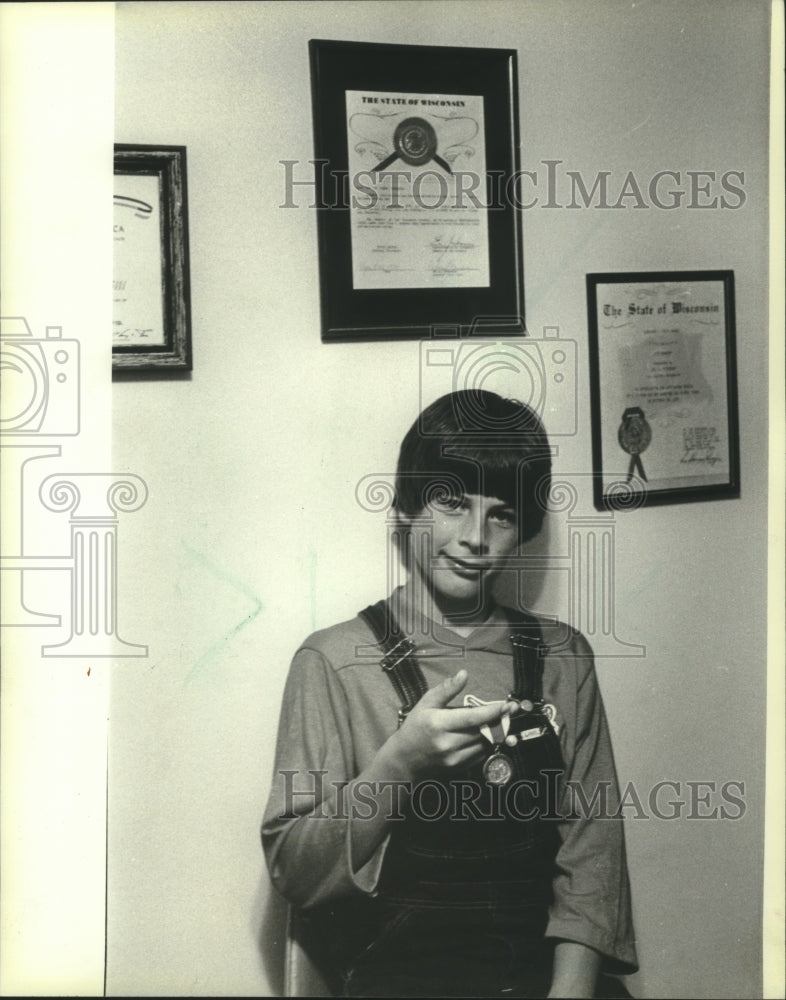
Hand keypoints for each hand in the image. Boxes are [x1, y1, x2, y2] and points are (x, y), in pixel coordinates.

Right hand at [385, 670, 515, 780]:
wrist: (405, 759)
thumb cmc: (415, 726)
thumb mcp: (426, 703)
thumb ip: (447, 689)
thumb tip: (464, 674)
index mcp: (439, 724)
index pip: (472, 718)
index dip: (492, 712)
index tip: (507, 705)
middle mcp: (448, 744)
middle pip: (482, 732)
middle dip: (500, 720)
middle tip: (511, 709)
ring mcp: (454, 759)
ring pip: (485, 745)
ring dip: (496, 732)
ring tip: (502, 720)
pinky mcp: (459, 768)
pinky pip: (481, 755)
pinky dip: (488, 743)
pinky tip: (489, 733)